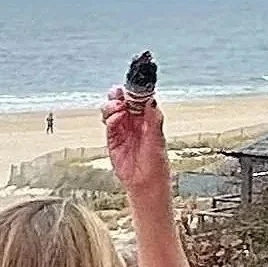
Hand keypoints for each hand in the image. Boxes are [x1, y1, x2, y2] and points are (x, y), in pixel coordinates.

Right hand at [101, 85, 169, 199]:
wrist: (146, 184)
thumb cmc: (156, 164)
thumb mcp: (158, 139)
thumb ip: (153, 118)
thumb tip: (152, 99)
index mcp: (147, 118)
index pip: (139, 98)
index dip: (135, 89)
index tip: (134, 83)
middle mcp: (134, 121)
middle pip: (122, 100)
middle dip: (120, 93)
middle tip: (120, 93)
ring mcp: (122, 129)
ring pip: (113, 109)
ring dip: (113, 104)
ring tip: (119, 108)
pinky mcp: (113, 139)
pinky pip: (109, 123)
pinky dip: (112, 117)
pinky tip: (117, 118)